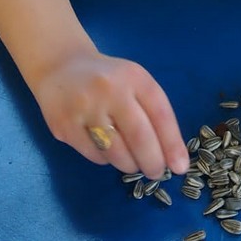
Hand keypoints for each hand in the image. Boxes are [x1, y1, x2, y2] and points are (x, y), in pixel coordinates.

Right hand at [33, 51, 189, 178]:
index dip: (172, 143)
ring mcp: (84, 107)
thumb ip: (153, 112)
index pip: (160, 114)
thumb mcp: (134, 83)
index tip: (180, 167)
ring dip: (130, 164)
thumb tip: (173, 157)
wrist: (61, 67)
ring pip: (116, 152)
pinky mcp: (64, 126)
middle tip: (156, 173)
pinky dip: (106, 160)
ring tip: (132, 163)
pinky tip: (106, 149)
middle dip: (152, 162)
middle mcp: (109, 89)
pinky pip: (94, 155)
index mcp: (133, 77)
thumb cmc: (108, 80)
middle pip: (139, 136)